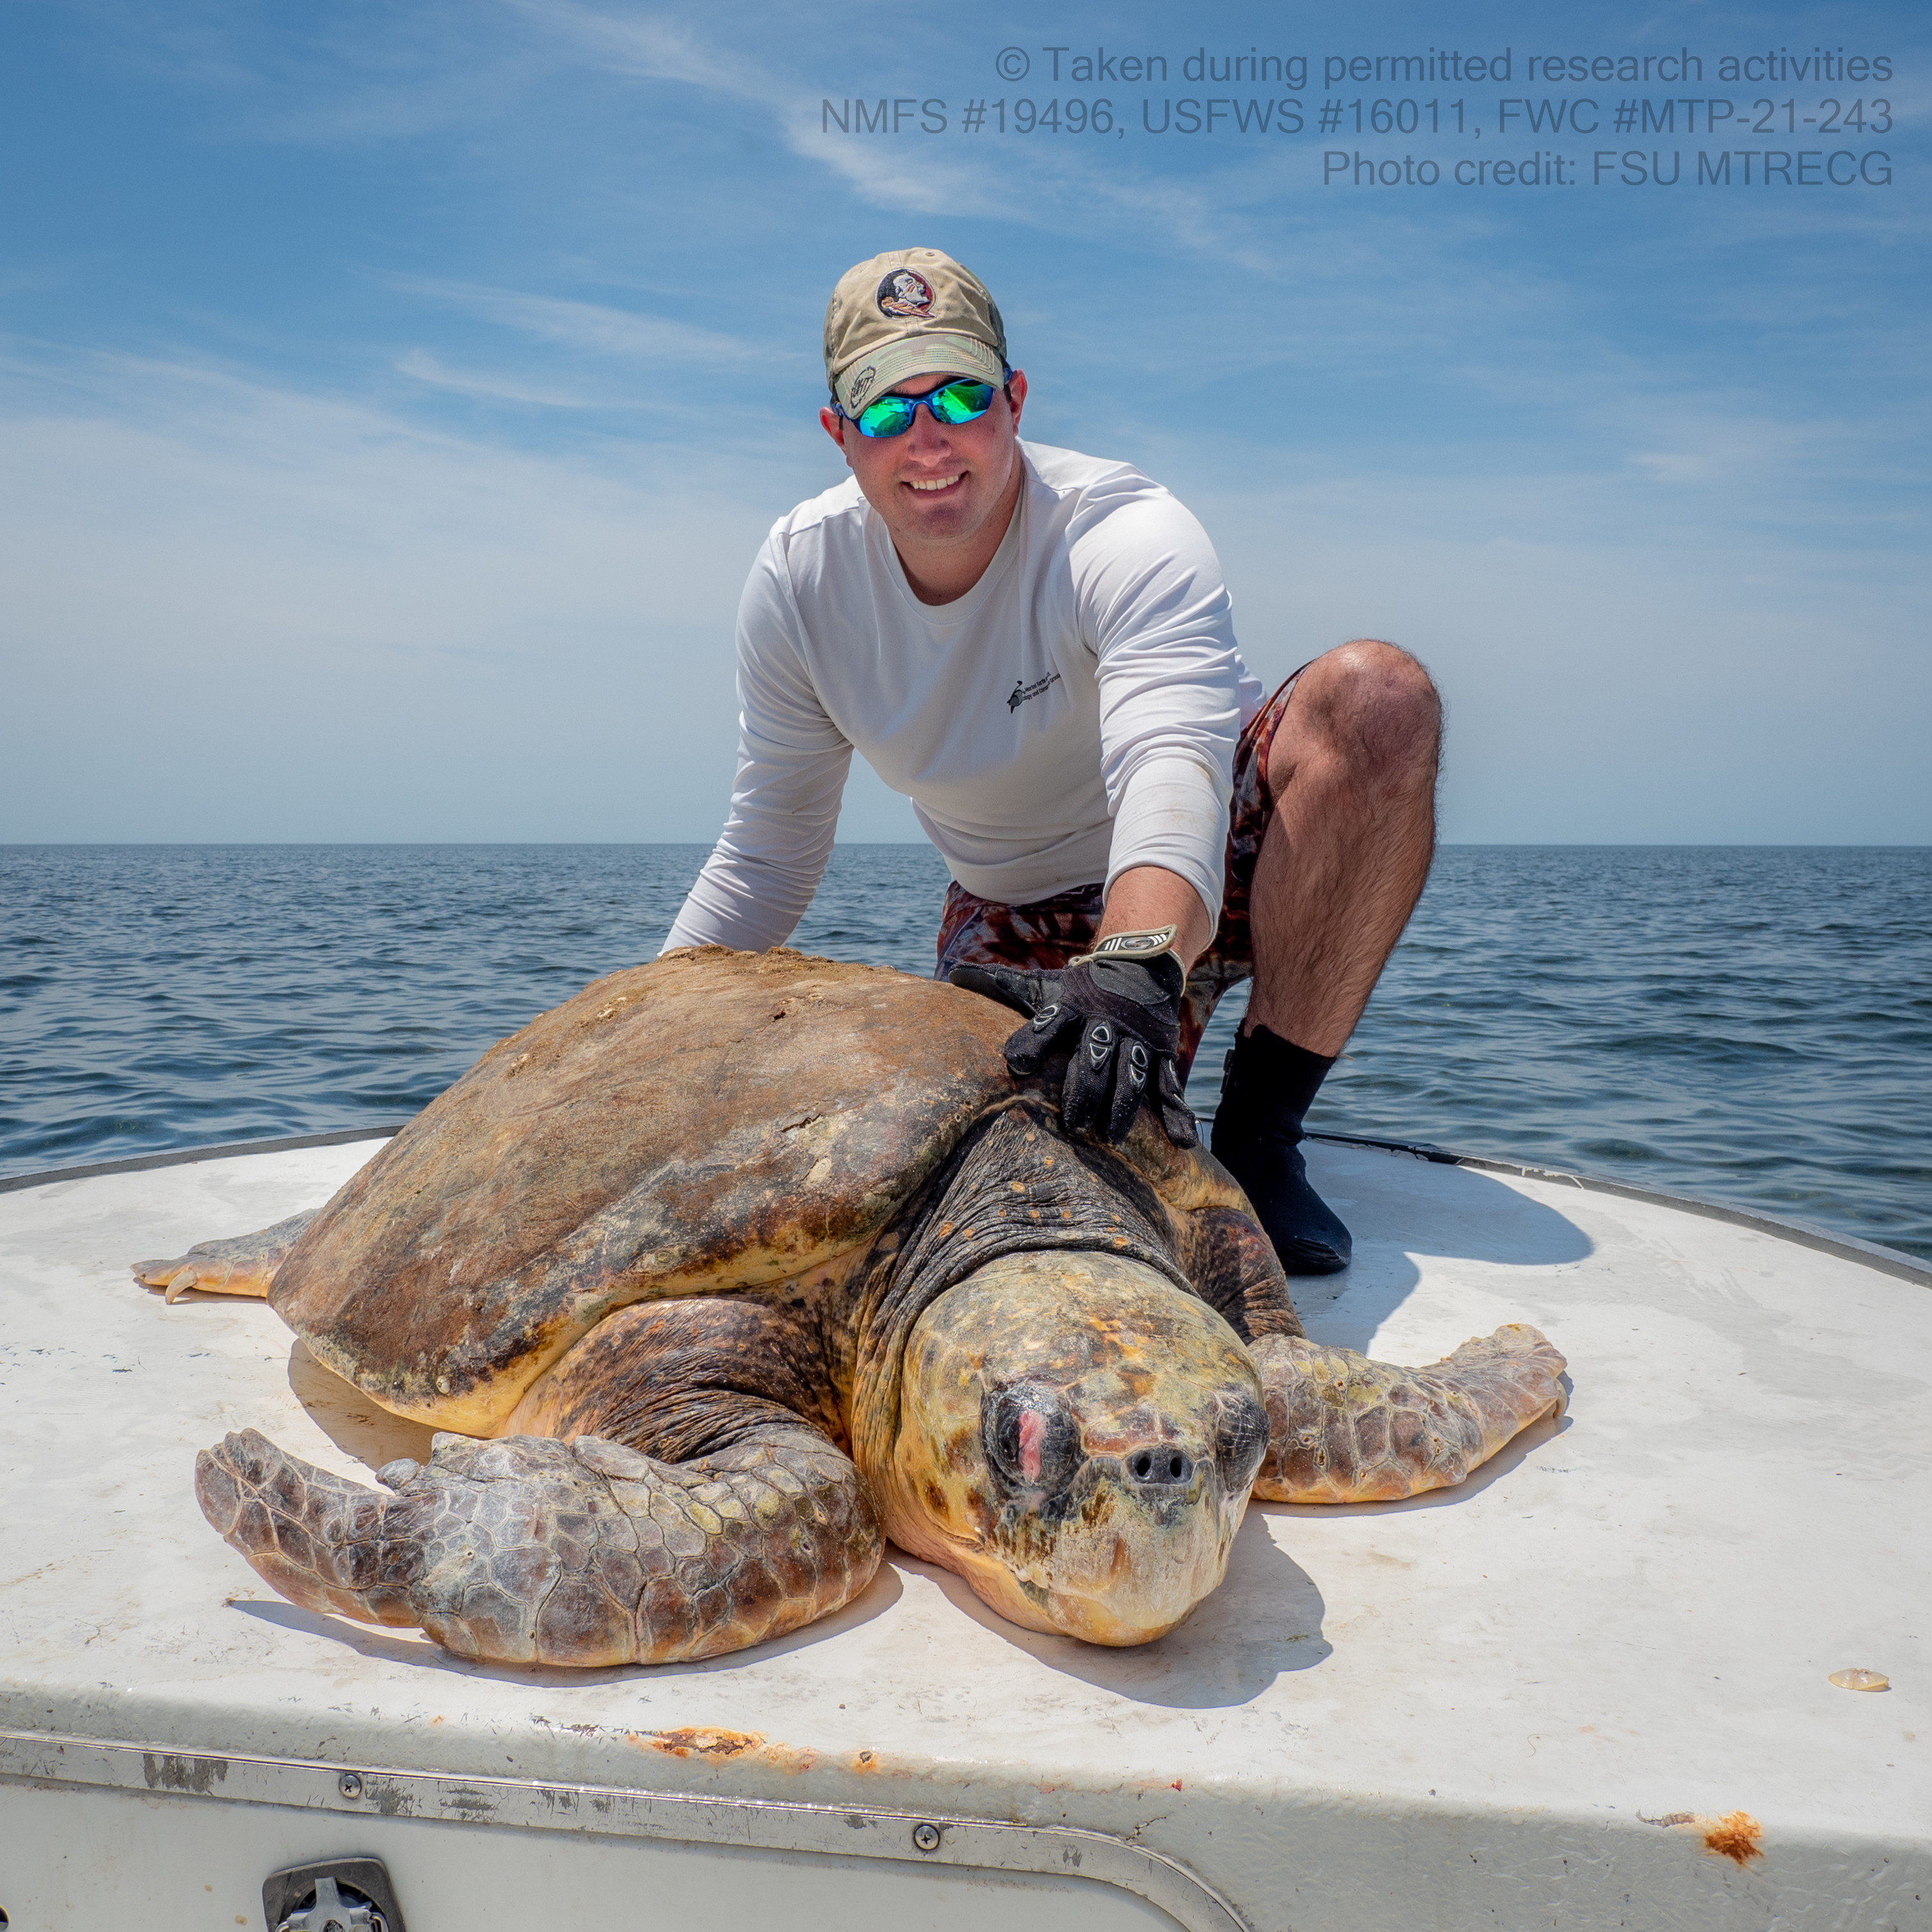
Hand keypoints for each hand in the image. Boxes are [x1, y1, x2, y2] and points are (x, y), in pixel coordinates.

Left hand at [951, 931, 1197, 1146]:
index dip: (1032, 1041)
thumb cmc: (1080, 986)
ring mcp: (1136, 1040)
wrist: (1140, 962)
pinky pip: (1169, 1086)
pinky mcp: (1161, 1053)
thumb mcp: (1044, 984)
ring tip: (1111, 1137)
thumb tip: (954, 976)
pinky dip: (1178, 1115)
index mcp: (1072, 1007)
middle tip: (1074, 1126)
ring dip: (1122, 1106)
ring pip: (1131, 1075)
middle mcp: (1105, 1024)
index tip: (1015, 1063)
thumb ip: (1001, 986)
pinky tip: (1183, 1143)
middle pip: (1093, 1059)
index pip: (1049, 1024)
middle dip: (1084, 1092)